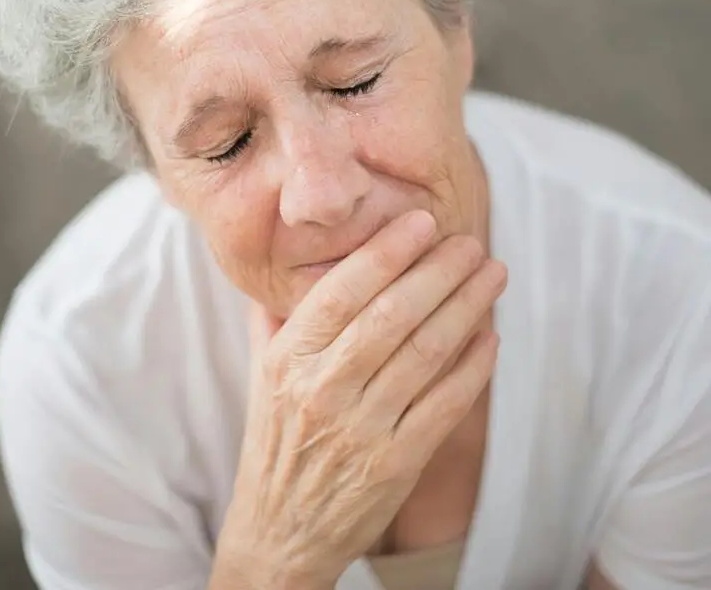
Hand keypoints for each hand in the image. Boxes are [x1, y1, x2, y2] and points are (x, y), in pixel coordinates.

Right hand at [216, 210, 506, 587]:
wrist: (281, 533)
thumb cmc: (275, 440)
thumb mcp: (263, 373)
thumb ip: (278, 314)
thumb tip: (293, 257)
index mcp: (290, 359)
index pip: (341, 292)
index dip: (386, 252)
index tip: (421, 221)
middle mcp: (324, 390)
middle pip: (392, 316)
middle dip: (439, 271)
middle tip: (470, 241)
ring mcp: (363, 429)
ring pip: (426, 354)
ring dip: (467, 307)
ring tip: (491, 274)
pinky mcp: (397, 464)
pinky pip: (446, 405)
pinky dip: (474, 366)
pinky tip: (492, 335)